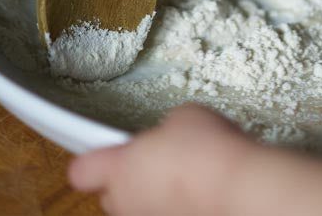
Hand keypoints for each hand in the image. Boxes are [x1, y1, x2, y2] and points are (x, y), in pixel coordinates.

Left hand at [69, 104, 251, 214]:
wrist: (239, 189)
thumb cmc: (208, 150)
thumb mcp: (186, 116)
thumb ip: (168, 126)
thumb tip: (174, 133)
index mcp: (120, 168)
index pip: (81, 171)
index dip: (94, 158)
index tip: (109, 148)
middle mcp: (127, 202)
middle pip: (111, 193)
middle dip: (129, 178)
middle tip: (156, 160)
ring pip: (139, 208)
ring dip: (153, 195)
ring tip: (185, 178)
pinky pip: (165, 214)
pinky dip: (177, 207)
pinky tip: (200, 194)